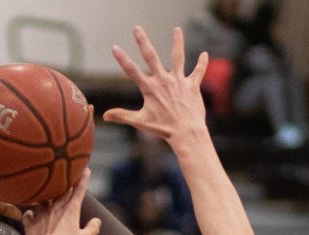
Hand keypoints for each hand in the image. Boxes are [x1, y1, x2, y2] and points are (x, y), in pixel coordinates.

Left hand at [23, 169, 99, 234]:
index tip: (86, 169)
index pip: (79, 191)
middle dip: (66, 182)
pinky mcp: (31, 221)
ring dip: (46, 196)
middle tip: (67, 174)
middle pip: (62, 191)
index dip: (83, 179)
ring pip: (44, 199)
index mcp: (70, 210)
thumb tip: (97, 221)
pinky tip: (30, 214)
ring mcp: (41, 213)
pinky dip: (29, 213)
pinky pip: (28, 213)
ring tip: (46, 194)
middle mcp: (55, 208)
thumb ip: (92, 228)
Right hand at [103, 26, 208, 140]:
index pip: (131, 71)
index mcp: (150, 88)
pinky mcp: (192, 85)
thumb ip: (122, 116)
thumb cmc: (163, 129)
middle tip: (137, 28)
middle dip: (143, 42)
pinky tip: (204, 54)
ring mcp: (179, 81)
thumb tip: (104, 116)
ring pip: (178, 57)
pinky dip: (202, 63)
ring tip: (177, 29)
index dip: (122, 59)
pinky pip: (198, 72)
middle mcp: (163, 81)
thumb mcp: (140, 122)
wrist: (186, 132)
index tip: (115, 47)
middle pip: (151, 57)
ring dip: (177, 42)